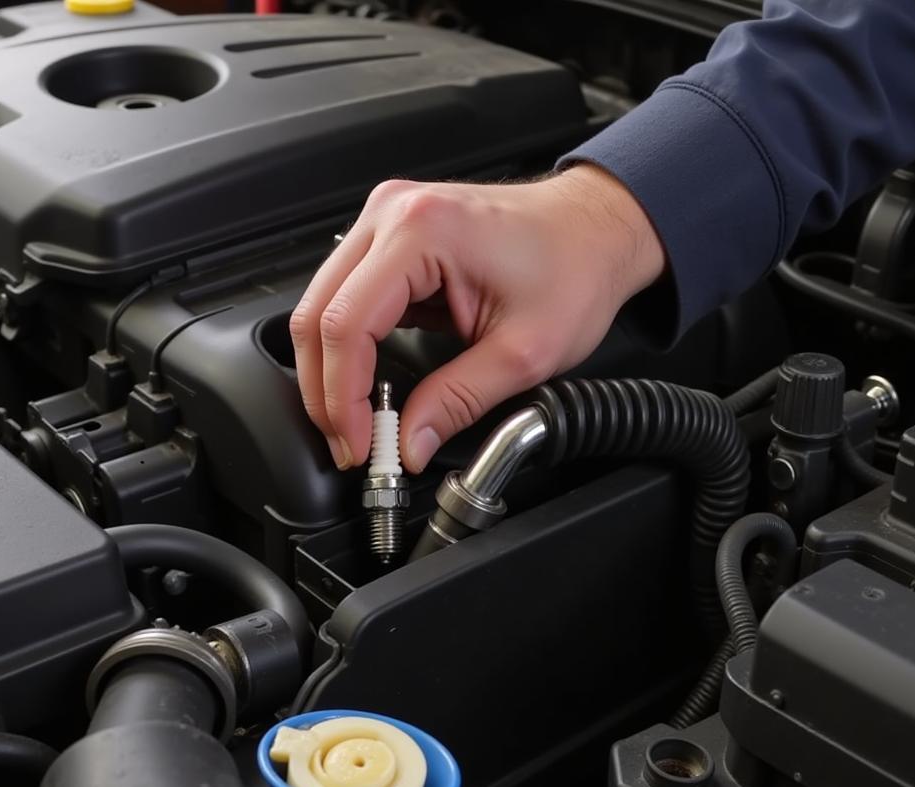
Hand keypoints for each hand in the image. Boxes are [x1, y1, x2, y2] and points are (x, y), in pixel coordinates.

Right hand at [290, 163, 665, 472]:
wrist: (597, 228)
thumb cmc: (575, 266)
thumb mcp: (523, 352)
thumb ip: (457, 402)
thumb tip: (408, 444)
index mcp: (422, 231)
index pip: (347, 326)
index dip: (343, 398)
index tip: (359, 443)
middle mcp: (392, 214)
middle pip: (317, 315)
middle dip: (325, 391)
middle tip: (350, 443)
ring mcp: (386, 221)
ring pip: (322, 306)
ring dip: (330, 372)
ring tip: (355, 423)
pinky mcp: (390, 238)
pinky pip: (345, 297)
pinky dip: (346, 349)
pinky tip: (362, 386)